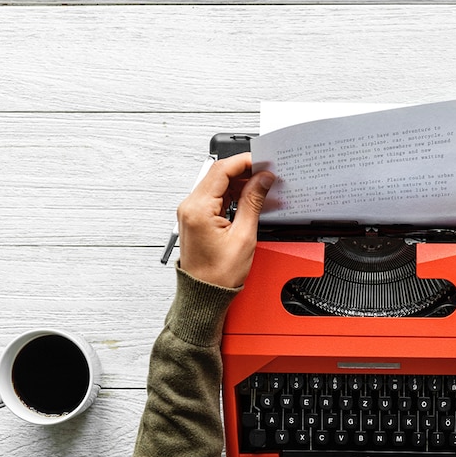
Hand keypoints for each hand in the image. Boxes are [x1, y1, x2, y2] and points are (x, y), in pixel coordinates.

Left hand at [177, 153, 274, 288]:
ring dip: (239, 182)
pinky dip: (232, 194)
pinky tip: (247, 198)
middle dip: (243, 171)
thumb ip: (253, 202)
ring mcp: (190, 212)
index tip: (262, 162)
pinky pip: (214, 197)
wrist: (204, 294)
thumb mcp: (244, 236)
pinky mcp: (195, 218)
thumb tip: (262, 180)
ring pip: (217, 184)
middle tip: (266, 174)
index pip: (221, 170)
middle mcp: (190, 207)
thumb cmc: (218, 275)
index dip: (244, 161)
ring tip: (260, 187)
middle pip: (218, 174)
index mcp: (198, 209)